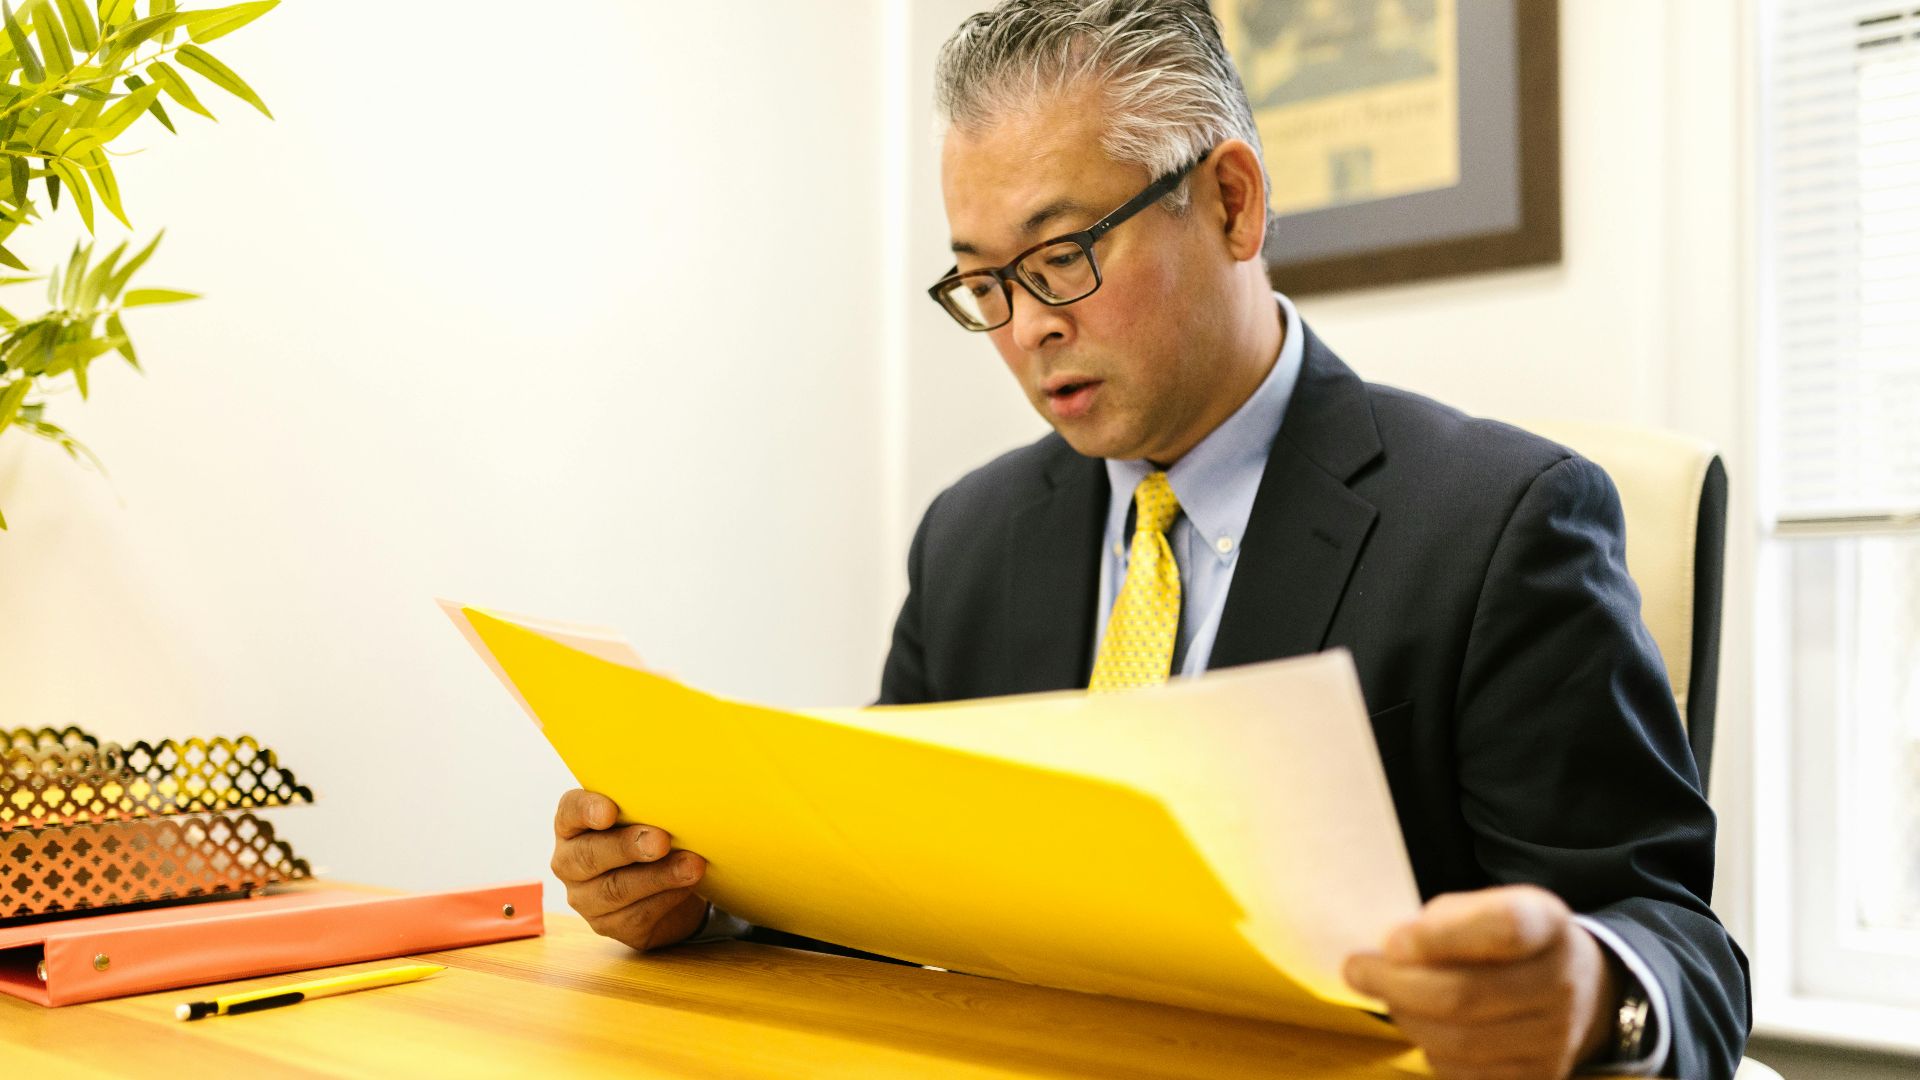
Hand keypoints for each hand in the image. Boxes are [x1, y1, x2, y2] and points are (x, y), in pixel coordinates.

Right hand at [551, 788, 709, 951]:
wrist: (668, 884)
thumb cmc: (650, 837)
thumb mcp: (645, 817)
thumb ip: (647, 809)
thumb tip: (675, 803)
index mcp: (573, 826)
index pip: (569, 811)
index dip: (586, 810)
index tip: (610, 811)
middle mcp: (570, 863)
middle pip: (590, 855)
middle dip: (628, 847)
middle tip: (662, 840)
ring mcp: (586, 899)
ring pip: (616, 889)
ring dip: (658, 876)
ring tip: (691, 866)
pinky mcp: (609, 926)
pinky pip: (636, 915)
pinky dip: (666, 898)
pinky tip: (687, 886)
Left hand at [1343, 884, 1619, 1079]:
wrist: (1575, 990)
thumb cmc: (1505, 943)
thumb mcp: (1484, 908)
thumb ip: (1442, 922)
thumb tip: (1391, 954)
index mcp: (1547, 924)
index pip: (1503, 927)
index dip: (1441, 936)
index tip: (1391, 940)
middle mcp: (1561, 982)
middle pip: (1466, 994)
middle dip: (1397, 984)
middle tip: (1356, 970)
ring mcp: (1556, 1039)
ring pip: (1458, 1041)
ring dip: (1407, 1017)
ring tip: (1389, 995)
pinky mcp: (1538, 1078)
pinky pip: (1464, 1073)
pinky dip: (1430, 1049)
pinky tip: (1423, 1025)